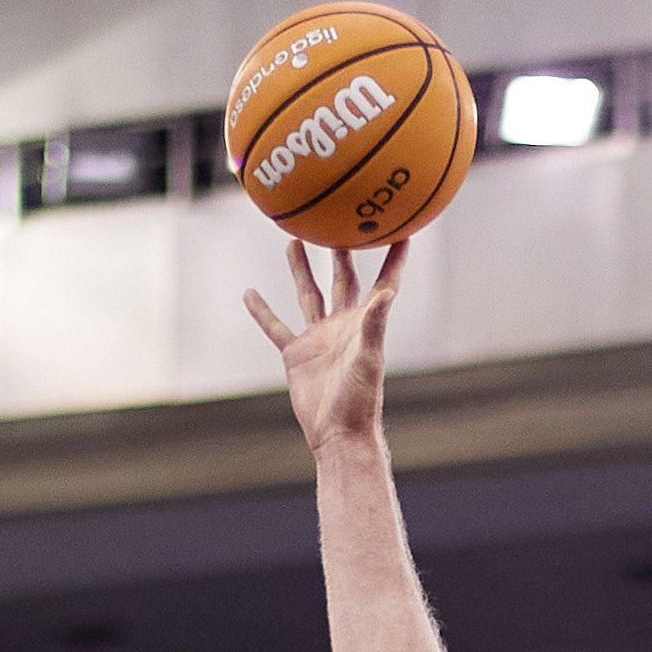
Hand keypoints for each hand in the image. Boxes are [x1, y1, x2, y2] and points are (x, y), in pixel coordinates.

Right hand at [243, 239, 402, 456]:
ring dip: (301, 268)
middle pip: (343, 278)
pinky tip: (250, 293)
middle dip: (341, 250)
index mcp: (365, 322)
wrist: (336, 432)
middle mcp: (343, 324)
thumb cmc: (359, 400)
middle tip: (336, 219)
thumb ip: (374, 324)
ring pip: (308, 293)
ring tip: (294, 240)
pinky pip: (276, 326)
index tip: (402, 225)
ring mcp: (318, 337)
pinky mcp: (295, 353)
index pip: (385, 280)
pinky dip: (262, 310)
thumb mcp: (369, 358)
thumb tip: (386, 292)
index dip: (394, 255)